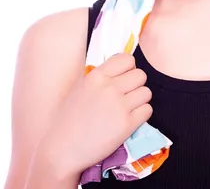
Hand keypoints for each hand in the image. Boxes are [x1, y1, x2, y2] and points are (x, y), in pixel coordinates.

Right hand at [40, 53, 152, 175]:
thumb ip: (101, 77)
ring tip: (127, 109)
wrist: (61, 150)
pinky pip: (147, 110)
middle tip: (126, 97)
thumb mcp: (80, 88)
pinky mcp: (126, 124)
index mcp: (95, 76)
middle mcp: (108, 88)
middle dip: (136, 85)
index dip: (129, 69)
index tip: (123, 79)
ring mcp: (118, 106)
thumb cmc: (68, 120)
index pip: (127, 59)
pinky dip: (141, 115)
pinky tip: (129, 120)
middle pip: (140, 75)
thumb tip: (124, 69)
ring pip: (146, 92)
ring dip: (140, 100)